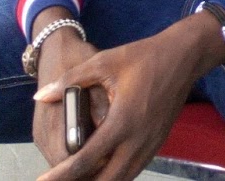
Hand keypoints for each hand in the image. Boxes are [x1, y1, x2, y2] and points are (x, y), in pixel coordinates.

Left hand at [33, 15, 224, 180]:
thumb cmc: (143, 56)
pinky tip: (102, 169)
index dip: (61, 175)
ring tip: (78, 178)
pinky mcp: (158, 142)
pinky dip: (116, 175)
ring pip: (123, 178)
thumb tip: (40, 96)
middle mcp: (138, 140)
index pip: (85, 160)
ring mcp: (151, 144)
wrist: (184, 56)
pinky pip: (134, 169)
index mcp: (122, 122)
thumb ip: (70, 81)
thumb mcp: (104, 61)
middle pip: (106, 180)